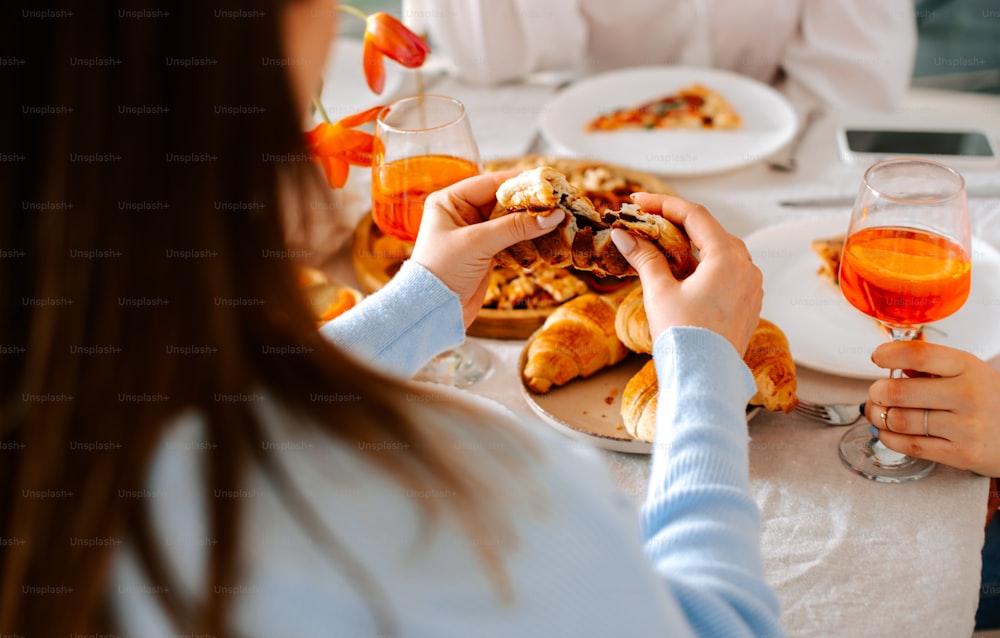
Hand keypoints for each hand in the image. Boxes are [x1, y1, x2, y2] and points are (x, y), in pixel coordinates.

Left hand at [410, 171, 564, 327]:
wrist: (432, 312)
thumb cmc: (441, 271)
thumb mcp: (477, 243)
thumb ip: (514, 227)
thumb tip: (552, 215)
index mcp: (450, 200)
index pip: (490, 183)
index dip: (520, 182)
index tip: (548, 183)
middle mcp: (461, 213)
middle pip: (503, 201)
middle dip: (529, 203)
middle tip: (558, 202)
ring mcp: (474, 233)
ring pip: (509, 221)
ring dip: (531, 223)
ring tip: (558, 220)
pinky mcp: (484, 253)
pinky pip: (511, 239)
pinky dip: (527, 240)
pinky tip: (545, 238)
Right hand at [611, 193, 762, 354]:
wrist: (705, 380)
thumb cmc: (686, 338)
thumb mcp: (659, 292)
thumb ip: (645, 257)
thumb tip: (625, 235)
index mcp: (728, 257)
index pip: (694, 215)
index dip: (663, 204)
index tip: (638, 201)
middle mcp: (746, 267)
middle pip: (707, 231)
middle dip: (675, 224)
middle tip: (645, 221)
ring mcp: (750, 286)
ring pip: (717, 252)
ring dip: (687, 246)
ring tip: (658, 247)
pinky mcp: (746, 303)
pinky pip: (724, 273)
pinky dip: (701, 266)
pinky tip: (679, 274)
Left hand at [866, 341, 999, 475]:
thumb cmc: (988, 399)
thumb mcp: (968, 372)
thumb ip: (931, 366)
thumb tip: (892, 363)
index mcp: (968, 367)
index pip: (919, 355)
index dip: (890, 355)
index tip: (877, 358)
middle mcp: (968, 395)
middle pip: (899, 392)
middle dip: (877, 393)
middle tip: (876, 393)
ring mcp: (965, 427)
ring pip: (899, 420)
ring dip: (878, 416)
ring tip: (878, 412)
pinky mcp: (961, 454)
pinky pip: (909, 446)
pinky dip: (889, 437)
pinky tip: (888, 431)